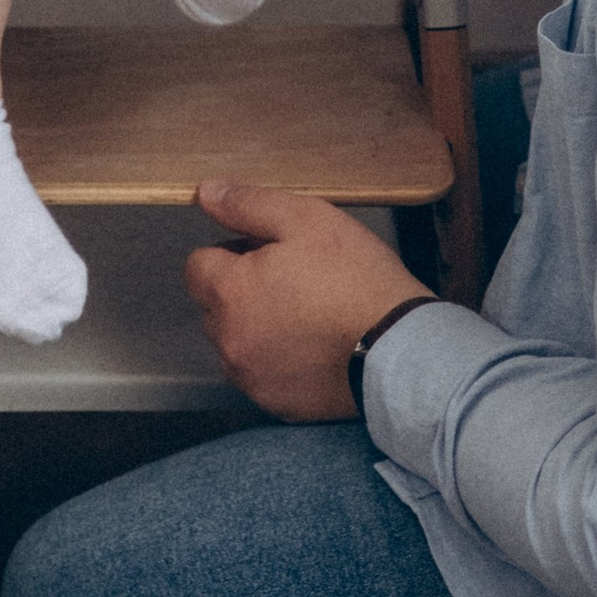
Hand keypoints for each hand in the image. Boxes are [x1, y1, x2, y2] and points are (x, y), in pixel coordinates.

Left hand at [184, 182, 430, 418]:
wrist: (399, 348)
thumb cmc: (355, 279)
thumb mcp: (305, 219)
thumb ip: (248, 204)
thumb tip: (206, 193)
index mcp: (230, 292)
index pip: (197, 265)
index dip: (232, 252)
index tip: (269, 253)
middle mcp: (228, 341)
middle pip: (214, 304)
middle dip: (241, 288)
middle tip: (293, 279)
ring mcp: (250, 378)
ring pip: (234, 341)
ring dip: (254, 326)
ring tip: (305, 315)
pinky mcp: (275, 403)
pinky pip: (259, 374)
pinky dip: (276, 360)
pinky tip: (312, 347)